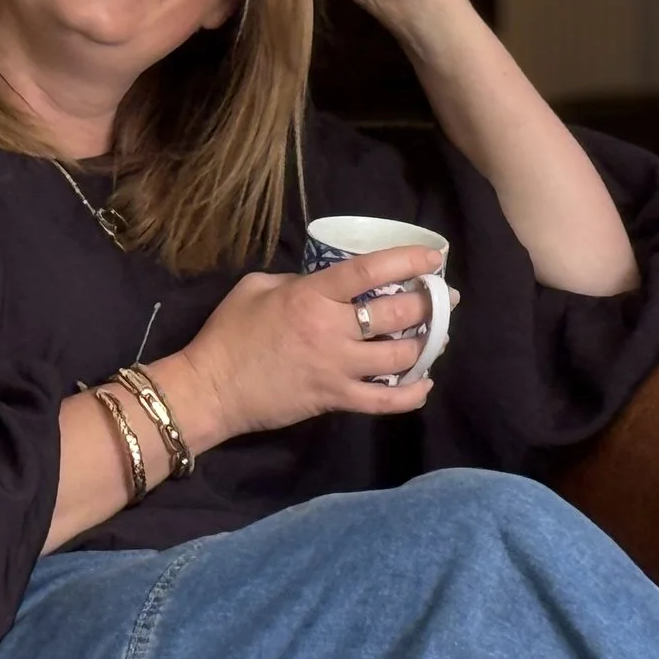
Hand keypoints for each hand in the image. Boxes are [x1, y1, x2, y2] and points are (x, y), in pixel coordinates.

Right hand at [163, 246, 444, 443]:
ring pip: (399, 357)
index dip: (407, 260)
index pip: (370, 272)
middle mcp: (332, 329)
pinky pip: (385, 401)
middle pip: (396, 314)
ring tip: (434, 337)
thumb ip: (296, 280)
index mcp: (311, 295)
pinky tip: (425, 386)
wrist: (212, 389)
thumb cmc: (228, 334)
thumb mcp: (256, 287)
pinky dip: (411, 395)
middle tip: (445, 299)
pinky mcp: (335, 399)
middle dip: (430, 304)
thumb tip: (324, 285)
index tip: (434, 257)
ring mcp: (337, 368)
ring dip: (425, 346)